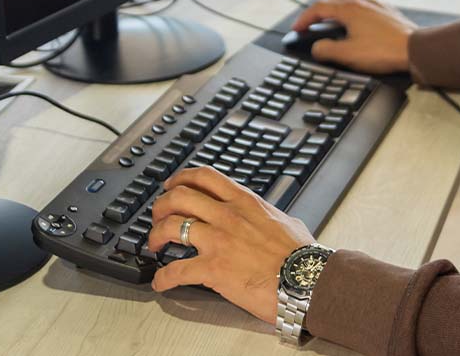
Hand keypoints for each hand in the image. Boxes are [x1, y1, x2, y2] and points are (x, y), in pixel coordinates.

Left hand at [148, 167, 313, 322]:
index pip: (205, 177)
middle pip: (179, 196)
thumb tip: (269, 217)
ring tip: (153, 245)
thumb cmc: (301, 255)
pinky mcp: (213, 269)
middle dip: (161, 205)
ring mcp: (218, 241)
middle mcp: (227, 216)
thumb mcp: (285, 220)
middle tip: (157, 215)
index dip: (181, 178)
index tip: (172, 185)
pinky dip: (162, 277)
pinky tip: (160, 281)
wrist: (307, 279)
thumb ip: (267, 215)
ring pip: (171, 226)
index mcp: (245, 201)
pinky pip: (176, 270)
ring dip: (155, 235)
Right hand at [292, 0, 416, 74]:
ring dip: (339, 13)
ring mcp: (378, 6)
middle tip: (314, 24)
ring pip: (352, 3)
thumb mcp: (348, 55)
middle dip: (321, 11)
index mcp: (350, 9)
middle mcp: (363, 2)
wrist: (416, 50)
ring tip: (335, 28)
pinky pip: (367, 9)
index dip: (304, 19)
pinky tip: (360, 30)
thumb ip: (326, 50)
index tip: (297, 29)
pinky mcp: (389, 14)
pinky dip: (356, 16)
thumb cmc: (384, 51)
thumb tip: (317, 47)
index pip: (319, 8)